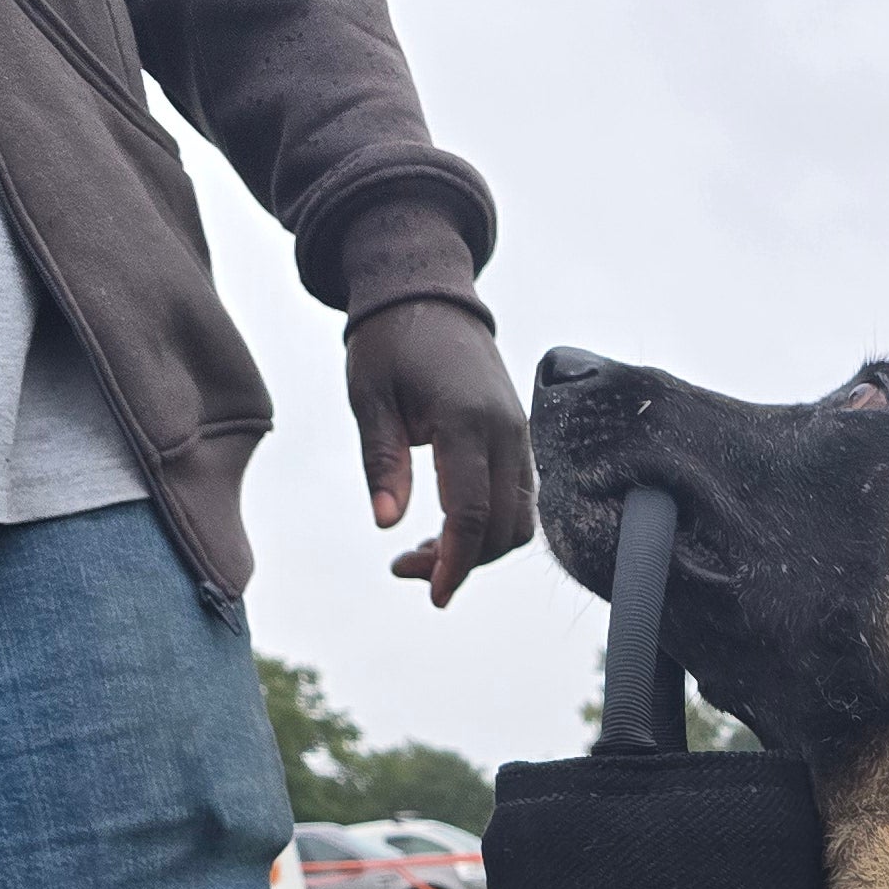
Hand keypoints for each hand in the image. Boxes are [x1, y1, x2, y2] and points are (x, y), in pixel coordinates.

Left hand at [347, 300, 535, 606]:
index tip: (432, 595)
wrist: (429, 294)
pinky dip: (489, 525)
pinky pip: (519, 499)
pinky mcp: (519, 437)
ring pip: (517, 520)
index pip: (470, 512)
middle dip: (461, 562)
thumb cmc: (390, 342)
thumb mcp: (369, 398)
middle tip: (405, 567)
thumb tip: (387, 523)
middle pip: (501, 527)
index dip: (454, 562)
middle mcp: (505, 431)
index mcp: (465, 420)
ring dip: (478, 549)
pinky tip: (447, 527)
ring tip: (425, 551)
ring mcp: (518, 434)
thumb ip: (382, 462)